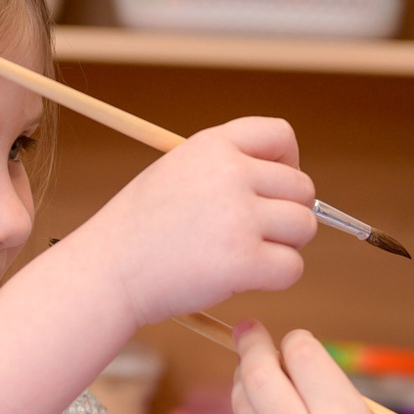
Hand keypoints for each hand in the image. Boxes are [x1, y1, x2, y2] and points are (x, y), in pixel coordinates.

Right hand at [61, 119, 316, 330]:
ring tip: (248, 255)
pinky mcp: (243, 260)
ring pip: (304, 227)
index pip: (281, 136)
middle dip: (288, 214)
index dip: (288, 164)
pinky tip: (244, 278)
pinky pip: (292, 268)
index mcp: (213, 145)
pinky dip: (276, 278)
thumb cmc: (142, 228)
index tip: (272, 190)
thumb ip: (228, 167)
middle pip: (302, 188)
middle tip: (255, 234)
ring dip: (286, 246)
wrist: (108, 270)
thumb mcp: (178, 170)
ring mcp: (238, 216)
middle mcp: (230, 173)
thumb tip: (287, 185)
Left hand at [232, 323, 413, 413]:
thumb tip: (297, 368)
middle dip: (252, 348)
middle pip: (257, 376)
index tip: (294, 341)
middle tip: (250, 334)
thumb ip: (340, 398)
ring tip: (259, 378)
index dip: (297, 341)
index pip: (301, 354)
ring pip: (244, 411)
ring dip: (248, 388)